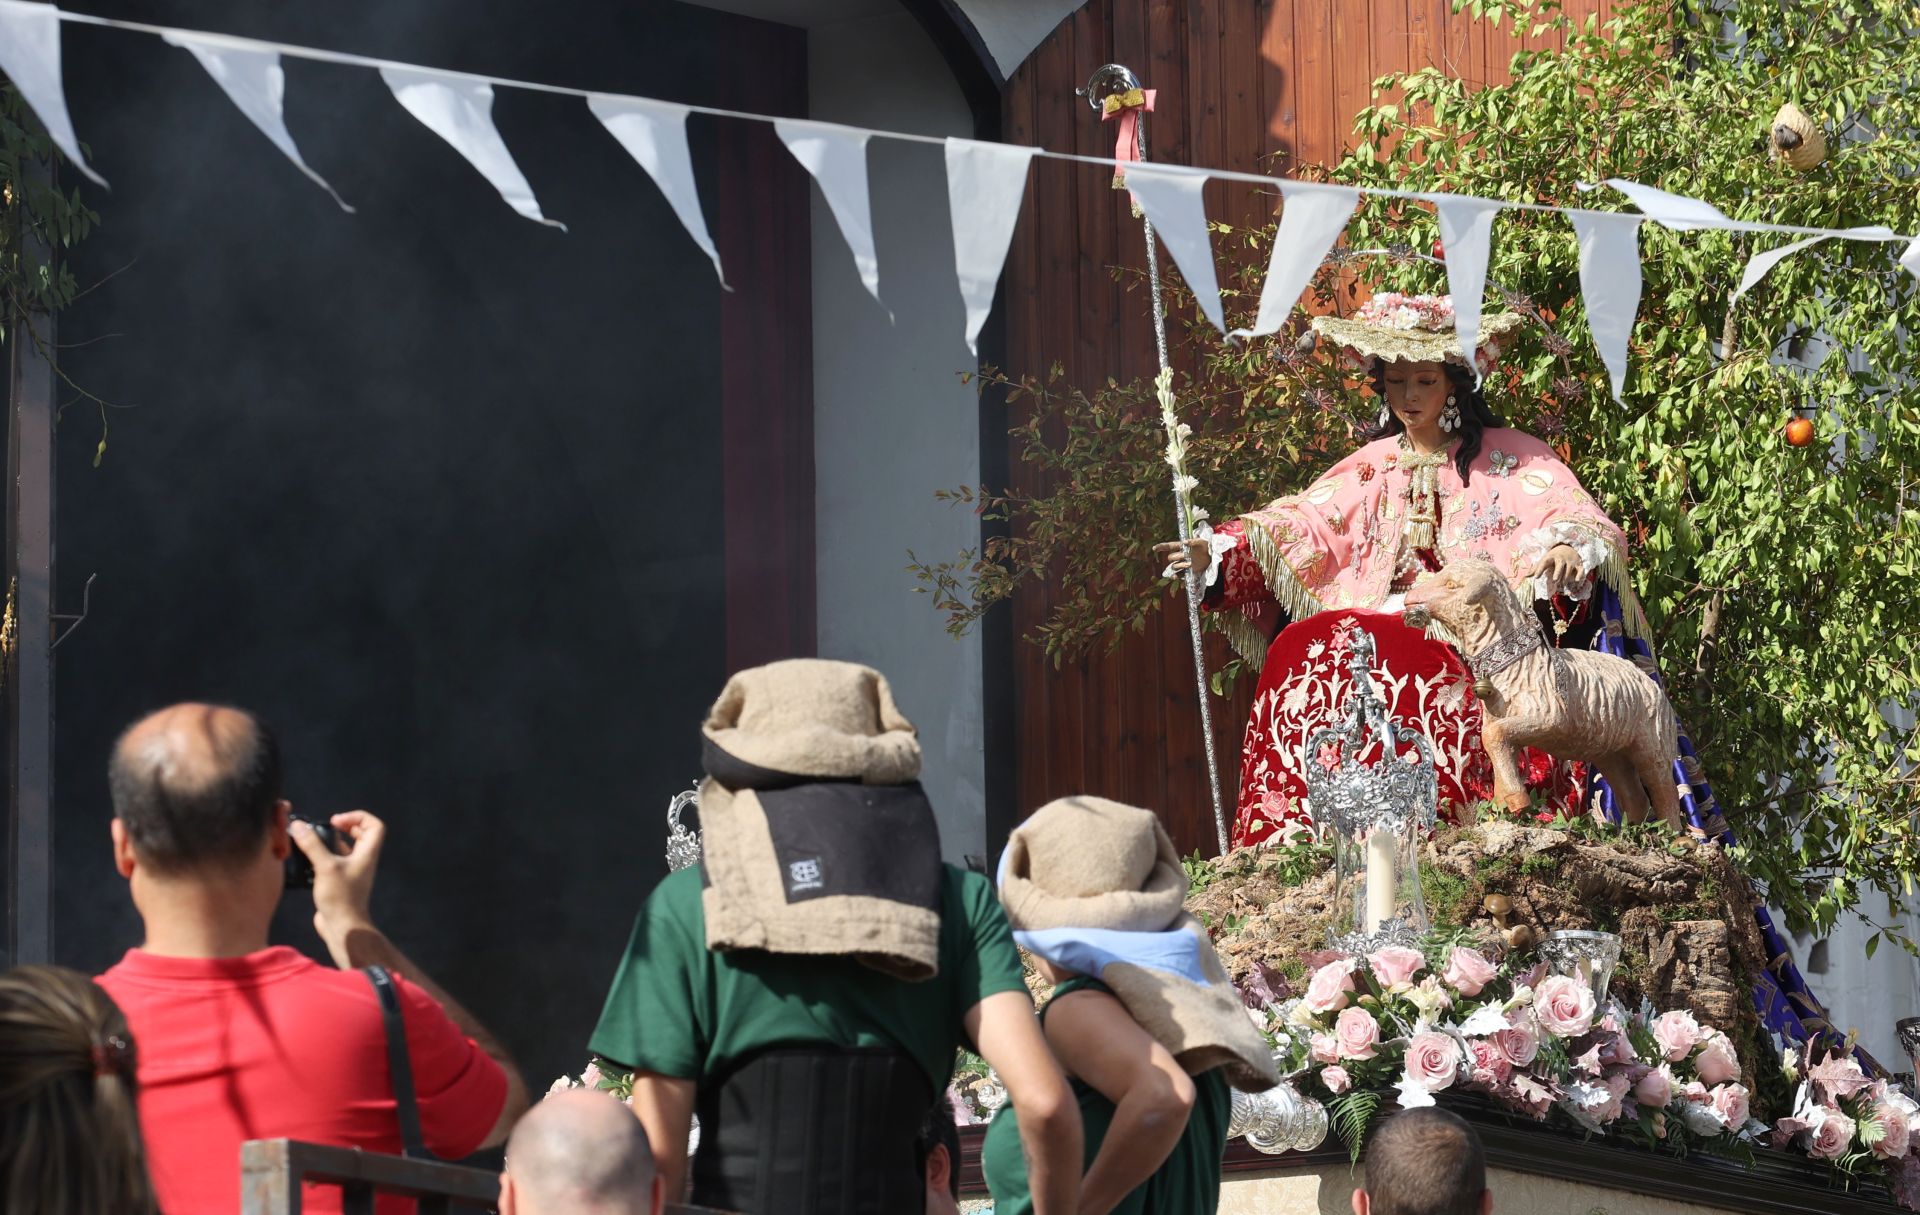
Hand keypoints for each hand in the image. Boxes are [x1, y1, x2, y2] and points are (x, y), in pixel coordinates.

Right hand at [291, 810, 386, 968]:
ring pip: (346, 849)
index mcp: (367, 853)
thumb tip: (297, 825)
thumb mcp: (325, 866)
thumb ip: (312, 845)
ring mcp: (352, 872)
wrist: (342, 926)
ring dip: (332, 842)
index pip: (375, 826)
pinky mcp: (339, 882)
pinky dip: (324, 856)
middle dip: (345, 826)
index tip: (337, 821)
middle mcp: (362, 861)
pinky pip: (335, 862)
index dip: (358, 817)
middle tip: (328, 827)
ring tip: (314, 840)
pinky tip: (307, 859)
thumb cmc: (340, 896)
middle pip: (361, 835)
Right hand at [1151, 538, 1210, 579]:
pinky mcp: (1189, 570)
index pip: (1169, 546)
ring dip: (1179, 567)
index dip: (1161, 547)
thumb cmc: (1207, 546)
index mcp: (1182, 547)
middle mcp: (1181, 555)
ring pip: (1174, 567)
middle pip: (1171, 558)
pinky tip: (1182, 582)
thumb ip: (1193, 541)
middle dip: (1176, 558)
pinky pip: (1181, 575)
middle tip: (1186, 557)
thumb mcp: (1202, 542)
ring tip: (1189, 565)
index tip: (1154, 549)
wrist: (1213, 556)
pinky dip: (1180, 578)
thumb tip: (1184, 542)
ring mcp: (1184, 563)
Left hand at [1531, 543, 1584, 597]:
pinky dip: (1579, 575)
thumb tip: (1526, 576)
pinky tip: (1576, 581)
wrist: (1568, 547)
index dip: (1540, 569)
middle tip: (1555, 580)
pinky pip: (1580, 570)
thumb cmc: (1553, 557)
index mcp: (1550, 557)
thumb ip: (1536, 568)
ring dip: (1565, 578)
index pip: (1544, 562)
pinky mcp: (1578, 564)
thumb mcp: (1544, 560)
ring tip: (1561, 584)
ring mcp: (1570, 561)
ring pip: (1569, 570)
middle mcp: (1561, 559)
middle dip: (1558, 572)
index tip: (1536, 577)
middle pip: (1560, 565)